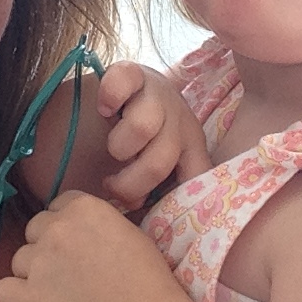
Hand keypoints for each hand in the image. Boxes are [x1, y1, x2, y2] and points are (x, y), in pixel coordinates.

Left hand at [0, 191, 196, 301]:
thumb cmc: (148, 284)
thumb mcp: (129, 235)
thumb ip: (97, 224)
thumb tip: (81, 231)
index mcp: (84, 208)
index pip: (58, 206)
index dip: (66, 227)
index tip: (76, 246)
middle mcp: (56, 229)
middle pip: (35, 230)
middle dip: (48, 248)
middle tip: (68, 273)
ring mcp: (39, 263)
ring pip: (20, 260)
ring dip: (34, 274)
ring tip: (58, 294)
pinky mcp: (26, 298)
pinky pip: (5, 290)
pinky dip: (18, 299)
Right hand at [97, 62, 211, 210]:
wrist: (127, 88)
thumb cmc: (138, 142)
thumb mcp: (153, 169)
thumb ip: (153, 197)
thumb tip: (141, 230)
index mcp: (191, 148)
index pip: (197, 180)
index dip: (171, 203)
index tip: (142, 209)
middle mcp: (180, 120)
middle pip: (158, 162)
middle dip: (129, 182)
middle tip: (113, 183)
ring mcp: (157, 94)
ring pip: (141, 127)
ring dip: (119, 144)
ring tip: (113, 147)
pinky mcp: (133, 72)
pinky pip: (120, 84)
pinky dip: (108, 98)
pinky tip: (104, 109)